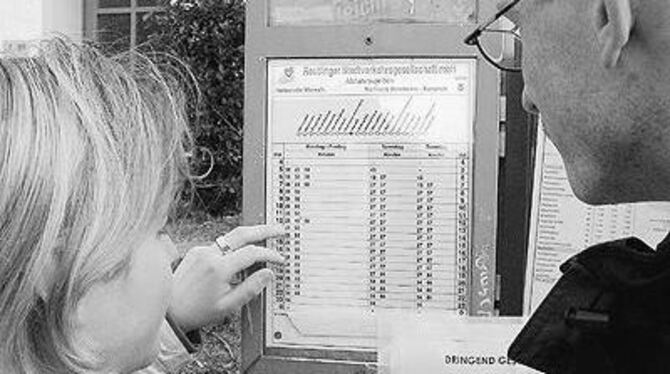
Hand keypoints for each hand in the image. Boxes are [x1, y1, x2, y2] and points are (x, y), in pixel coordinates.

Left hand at [168, 224, 285, 331]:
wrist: (170, 310)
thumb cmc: (197, 311)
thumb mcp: (228, 305)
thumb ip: (251, 288)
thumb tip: (268, 273)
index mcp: (219, 268)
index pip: (252, 253)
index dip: (269, 254)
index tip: (279, 259)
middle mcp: (210, 254)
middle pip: (242, 233)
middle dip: (264, 230)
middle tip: (280, 230)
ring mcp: (202, 250)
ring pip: (231, 237)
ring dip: (249, 236)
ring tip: (265, 238)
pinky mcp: (197, 251)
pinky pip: (221, 245)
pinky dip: (233, 248)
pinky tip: (240, 258)